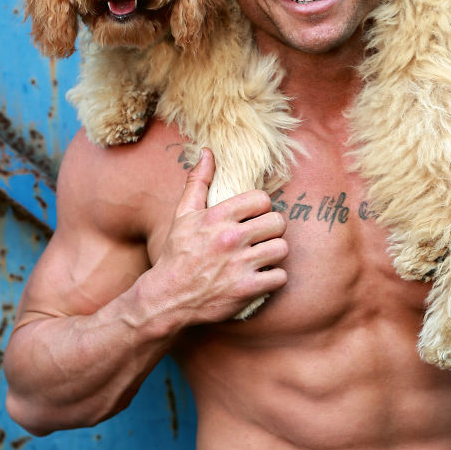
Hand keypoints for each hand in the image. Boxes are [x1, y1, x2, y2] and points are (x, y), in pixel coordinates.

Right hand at [150, 149, 287, 324]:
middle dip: (272, 230)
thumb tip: (207, 152)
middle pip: (278, 222)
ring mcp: (240, 265)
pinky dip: (274, 278)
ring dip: (274, 254)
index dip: (262, 208)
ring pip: (282, 249)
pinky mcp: (247, 289)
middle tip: (261, 238)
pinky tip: (261, 277)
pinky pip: (280, 277)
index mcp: (218, 216)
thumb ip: (198, 182)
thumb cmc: (177, 253)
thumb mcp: (183, 215)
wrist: (168, 297)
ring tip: (262, 257)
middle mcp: (230, 238)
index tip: (254, 217)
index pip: (262, 199)